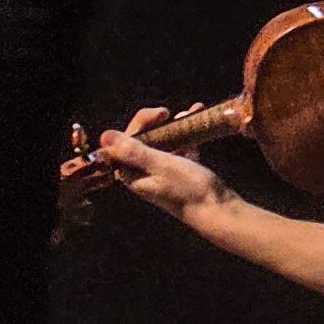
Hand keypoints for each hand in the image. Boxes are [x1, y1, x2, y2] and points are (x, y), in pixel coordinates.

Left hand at [82, 110, 223, 220]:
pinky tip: (198, 123)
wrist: (218, 210)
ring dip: (174, 126)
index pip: (126, 141)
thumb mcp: (161, 165)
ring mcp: (161, 173)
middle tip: (172, 113)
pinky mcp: (179, 172)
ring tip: (191, 112)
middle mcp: (142, 173)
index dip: (141, 122)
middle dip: (158, 122)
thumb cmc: (188, 188)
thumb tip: (104, 136)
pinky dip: (187, 136)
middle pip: (143, 140)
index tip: (161, 114)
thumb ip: (133, 151)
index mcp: (131, 173)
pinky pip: (178, 149)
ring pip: (162, 142)